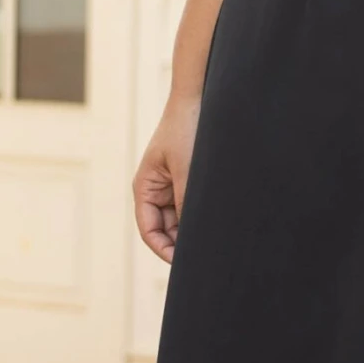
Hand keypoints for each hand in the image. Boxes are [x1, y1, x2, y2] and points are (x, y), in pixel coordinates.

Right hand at [133, 97, 199, 263]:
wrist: (199, 98)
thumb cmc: (186, 129)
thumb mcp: (187, 170)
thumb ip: (188, 203)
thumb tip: (194, 237)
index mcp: (145, 188)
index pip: (149, 231)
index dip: (165, 250)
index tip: (186, 263)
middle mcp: (156, 191)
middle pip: (166, 230)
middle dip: (182, 243)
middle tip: (207, 256)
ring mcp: (173, 187)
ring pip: (182, 221)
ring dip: (195, 230)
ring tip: (215, 239)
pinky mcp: (190, 181)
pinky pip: (194, 207)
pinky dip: (203, 216)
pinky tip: (219, 223)